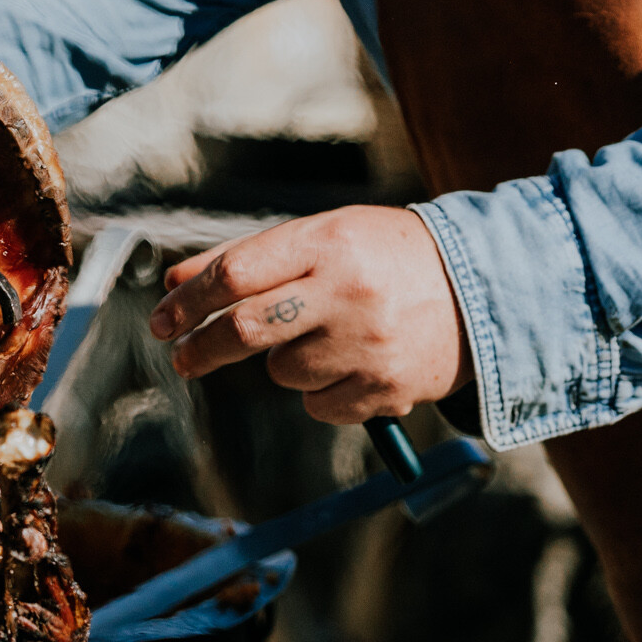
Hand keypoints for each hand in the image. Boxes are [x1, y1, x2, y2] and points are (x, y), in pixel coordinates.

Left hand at [147, 205, 472, 423]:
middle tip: (181, 356)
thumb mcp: (320, 237)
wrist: (479, 291)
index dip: (189, 301)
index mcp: (327, 242)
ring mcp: (369, 344)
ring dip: (283, 361)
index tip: (162, 319)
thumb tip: (174, 284)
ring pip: (281, 372)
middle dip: (201, 347)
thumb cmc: (380, 257)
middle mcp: (347, 292)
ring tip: (324, 336)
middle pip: (245, 329)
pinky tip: (352, 362)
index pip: (235, 274)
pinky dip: (319, 390)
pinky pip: (317, 404)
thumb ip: (247, 257)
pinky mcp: (386, 390)